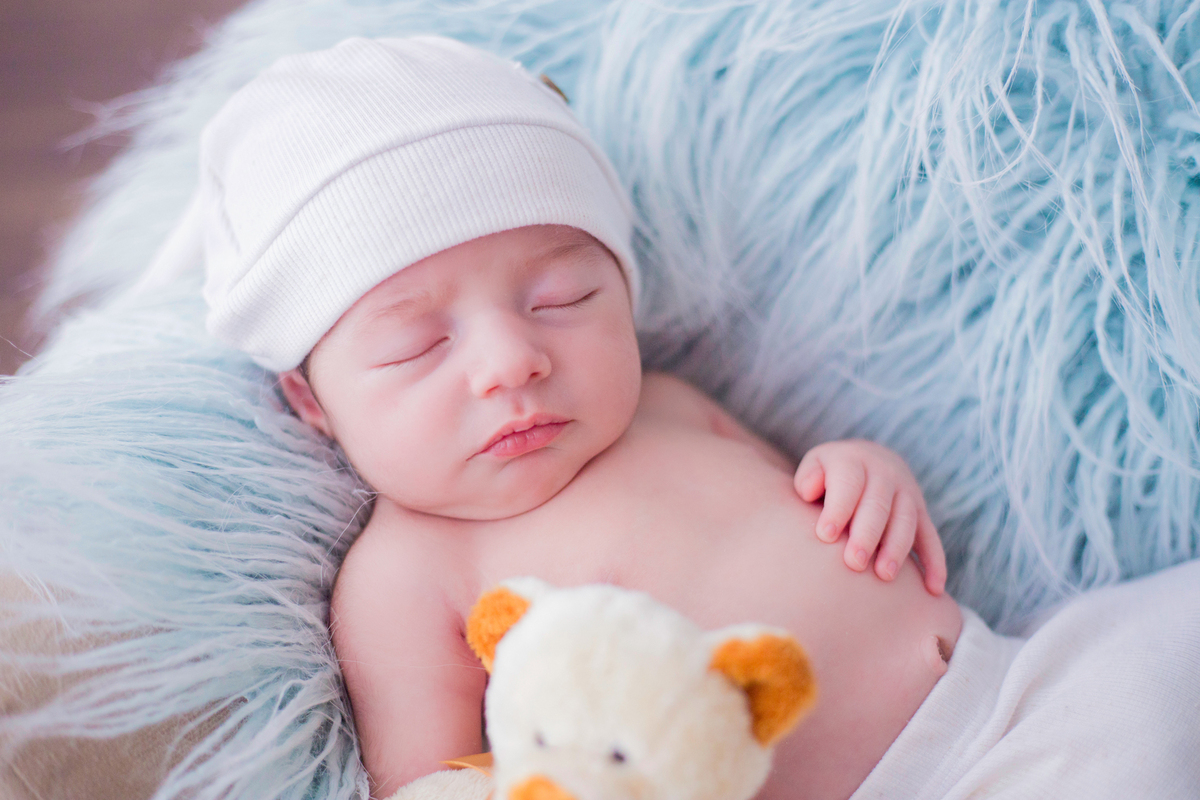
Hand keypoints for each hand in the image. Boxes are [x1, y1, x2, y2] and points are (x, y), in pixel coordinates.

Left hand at [794, 440, 945, 594]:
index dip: (838, 509)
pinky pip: (931, 537)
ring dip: (896, 549)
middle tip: (854, 562)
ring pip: (905, 521)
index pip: (848, 484)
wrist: (868, 460)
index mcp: (854, 461)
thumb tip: (810, 493)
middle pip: (878, 505)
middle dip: (867, 535)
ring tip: (884, 575)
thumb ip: (808, 478)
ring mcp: (907, 492)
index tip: (824, 536)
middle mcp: (885, 473)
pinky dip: (935, 562)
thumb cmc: (829, 474)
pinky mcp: (922, 512)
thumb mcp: (814, 466)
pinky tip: (933, 588)